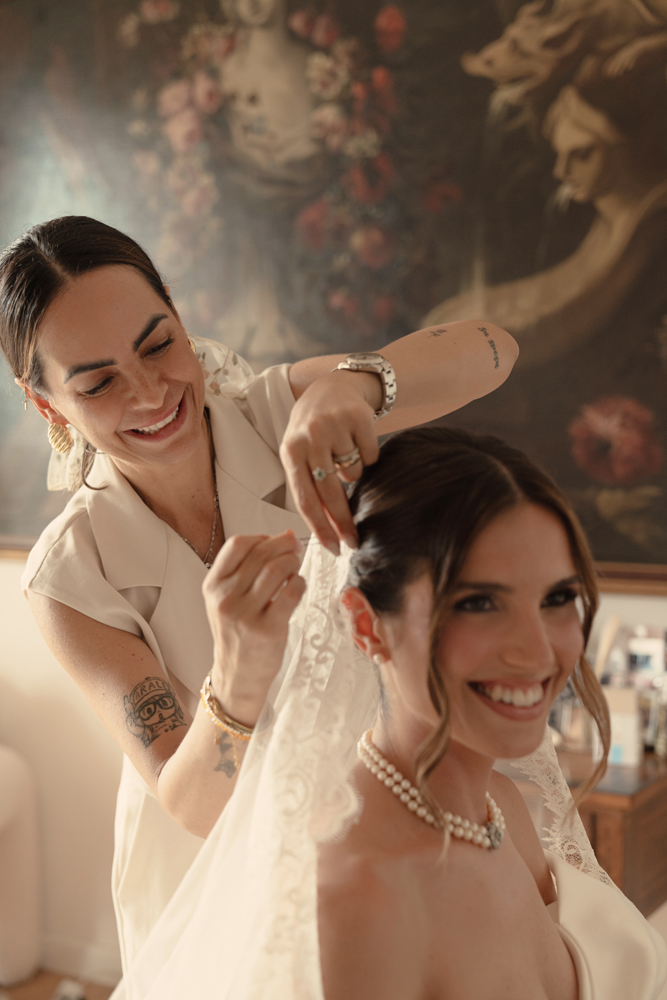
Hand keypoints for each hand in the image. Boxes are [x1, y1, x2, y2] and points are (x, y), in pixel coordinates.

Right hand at [202, 531, 305, 726]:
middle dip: (284, 546)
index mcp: (213, 586)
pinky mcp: (268, 629)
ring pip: (277, 569)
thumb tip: (284, 537)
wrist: (237, 674)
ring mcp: (246, 614)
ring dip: (293, 562)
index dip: (262, 537)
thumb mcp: (226, 598)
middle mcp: (226, 598)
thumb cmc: (237, 632)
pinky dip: (299, 583)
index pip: (238, 544)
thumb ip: (246, 569)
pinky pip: (291, 592)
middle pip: (261, 554)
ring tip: (295, 568)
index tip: (275, 541)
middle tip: (295, 550)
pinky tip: (297, 587)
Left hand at [280, 370, 380, 553]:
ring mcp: (334, 426)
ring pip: (353, 473)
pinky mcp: (358, 417)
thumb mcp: (299, 452)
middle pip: (330, 493)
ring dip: (353, 473)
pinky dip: (367, 455)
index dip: (320, 528)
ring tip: (344, 453)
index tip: (333, 548)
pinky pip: (370, 455)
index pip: (305, 498)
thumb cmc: (313, 430)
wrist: (332, 387)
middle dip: (343, 521)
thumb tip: (326, 529)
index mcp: (290, 451)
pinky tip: (356, 441)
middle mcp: (310, 437)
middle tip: (354, 541)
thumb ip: (307, 484)